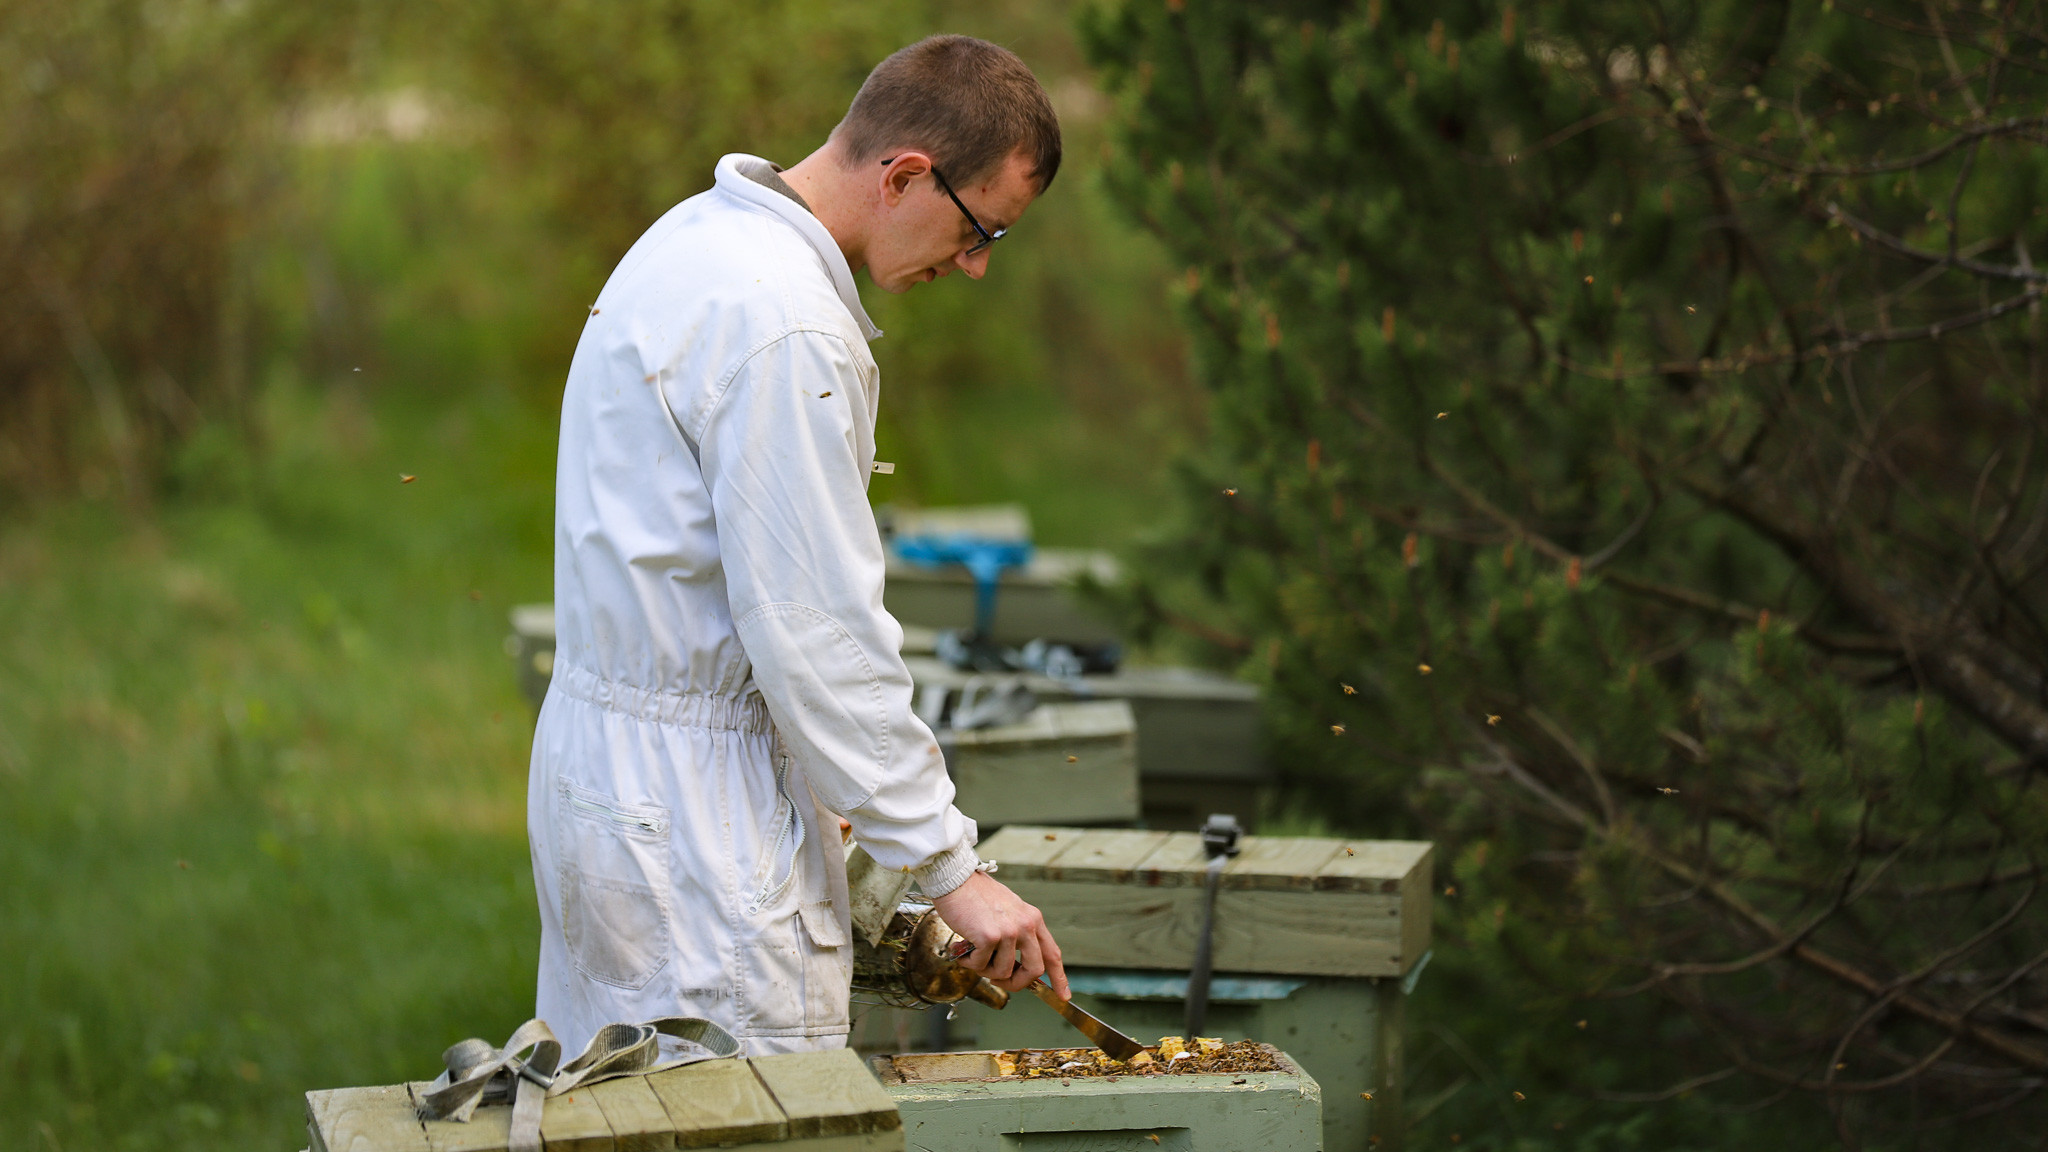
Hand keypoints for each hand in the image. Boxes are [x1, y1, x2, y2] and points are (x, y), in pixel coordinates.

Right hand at [929, 870, 1069, 998]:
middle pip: (1034, 970)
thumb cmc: (975, 895)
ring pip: (1003, 972)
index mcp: (1033, 919)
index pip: (1052, 953)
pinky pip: (981, 966)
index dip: (1059, 978)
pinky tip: (962, 947)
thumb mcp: (1008, 911)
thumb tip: (1015, 967)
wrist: (954, 878)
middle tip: (999, 981)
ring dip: (985, 970)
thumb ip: (1017, 934)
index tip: (1064, 995)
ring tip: (973, 953)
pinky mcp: (989, 936)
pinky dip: (969, 963)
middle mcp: (1026, 924)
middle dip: (1017, 983)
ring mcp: (1009, 931)